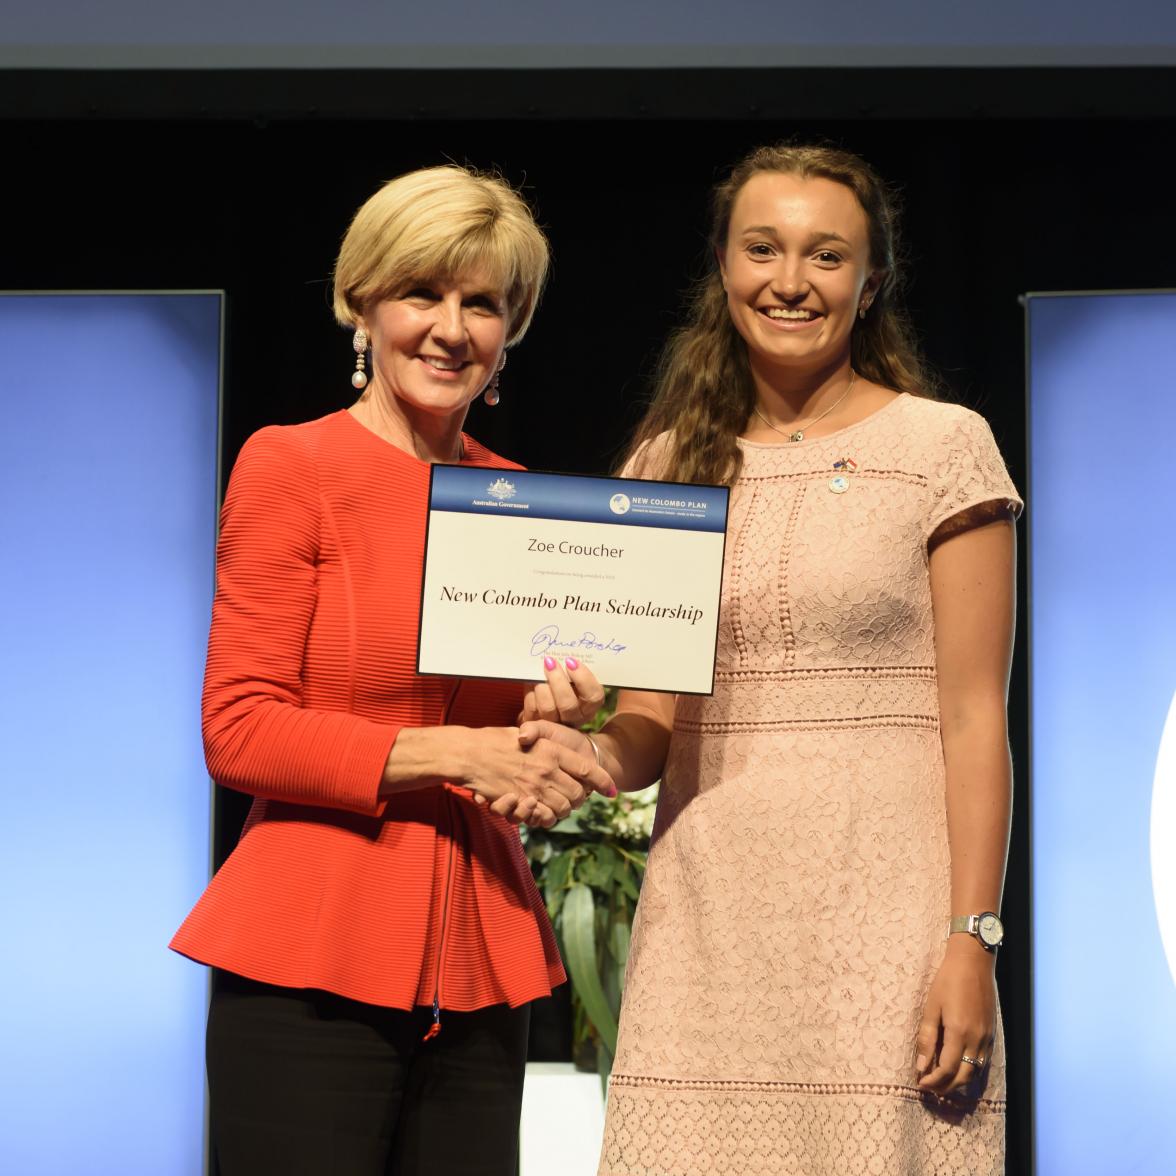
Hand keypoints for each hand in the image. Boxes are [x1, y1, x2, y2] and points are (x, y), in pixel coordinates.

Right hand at [458, 726, 614, 828]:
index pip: (588, 769)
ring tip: (561, 805)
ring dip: (565, 809)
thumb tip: (558, 752)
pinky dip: (547, 817)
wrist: (468, 754)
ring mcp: (534, 787)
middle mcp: (547, 769)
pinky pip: (543, 816)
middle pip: (578, 793)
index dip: (604, 781)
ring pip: (563, 807)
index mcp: (552, 750)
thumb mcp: (527, 732)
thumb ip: (546, 741)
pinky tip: (543, 811)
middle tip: (578, 797)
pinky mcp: (520, 801)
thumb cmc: (495, 740)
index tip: (612, 790)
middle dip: (581, 798)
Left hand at [519, 656, 605, 726]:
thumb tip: (565, 652)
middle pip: (568, 705)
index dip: (584, 679)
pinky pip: (533, 709)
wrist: (543, 702)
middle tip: (550, 662)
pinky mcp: (537, 723)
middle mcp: (575, 717)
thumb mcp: (573, 679)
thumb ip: (574, 670)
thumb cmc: (562, 684)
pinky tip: (530, 682)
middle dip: (557, 681)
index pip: (594, 696)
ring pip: (548, 708)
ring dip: (541, 686)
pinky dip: (530, 693)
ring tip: (538, 672)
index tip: (571, 661)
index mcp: (589, 705)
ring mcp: (556, 723)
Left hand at [915, 936, 996, 1097]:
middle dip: (946, 1087)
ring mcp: (987, 1037)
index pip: (947, 1069)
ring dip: (959, 1082)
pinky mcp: (992, 1033)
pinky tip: (959, 1069)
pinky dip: (971, 1070)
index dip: (933, 1080)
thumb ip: (927, 1037)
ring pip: (975, 1071)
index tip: (921, 1083)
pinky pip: (983, 1061)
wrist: (973, 962)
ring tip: (942, 1083)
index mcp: (959, 1032)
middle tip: (930, 1088)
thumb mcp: (931, 1006)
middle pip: (963, 1076)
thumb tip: (921, 1065)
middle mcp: (976, 1039)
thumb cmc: (948, 981)